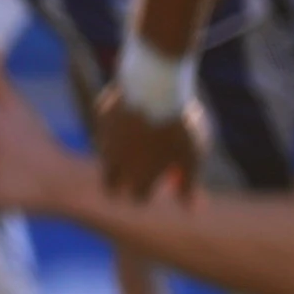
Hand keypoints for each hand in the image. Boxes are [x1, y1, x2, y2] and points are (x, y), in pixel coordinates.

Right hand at [90, 87, 200, 201]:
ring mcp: (105, 137)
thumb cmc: (178, 126)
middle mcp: (115, 162)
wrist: (154, 85)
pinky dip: (118, 120)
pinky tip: (134, 107)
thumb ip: (189, 184)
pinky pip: (108, 121)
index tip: (161, 180)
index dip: (150, 190)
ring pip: (106, 151)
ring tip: (142, 134)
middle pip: (111, 183)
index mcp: (138, 176)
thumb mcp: (191, 157)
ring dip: (118, 150)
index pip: (138, 197)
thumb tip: (191, 208)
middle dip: (122, 180)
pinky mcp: (102, 113)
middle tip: (138, 169)